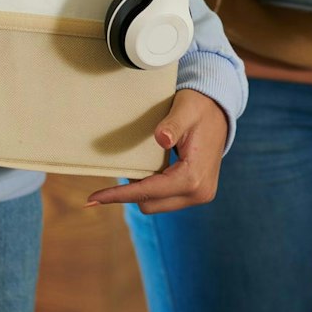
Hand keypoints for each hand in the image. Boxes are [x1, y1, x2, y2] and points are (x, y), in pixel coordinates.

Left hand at [85, 89, 227, 213]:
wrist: (219, 111)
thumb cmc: (199, 107)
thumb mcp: (185, 110)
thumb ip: (172, 125)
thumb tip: (160, 139)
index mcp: (194, 177)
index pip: (148, 192)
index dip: (119, 195)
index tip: (92, 198)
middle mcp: (199, 192)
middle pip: (150, 204)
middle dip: (128, 193)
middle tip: (116, 170)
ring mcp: (199, 195)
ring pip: (156, 204)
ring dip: (140, 191)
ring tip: (131, 169)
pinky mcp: (196, 192)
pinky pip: (165, 198)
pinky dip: (151, 189)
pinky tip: (143, 174)